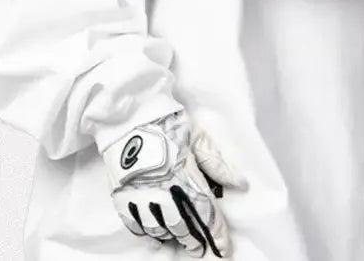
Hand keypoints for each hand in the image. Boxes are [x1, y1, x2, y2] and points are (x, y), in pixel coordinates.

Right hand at [101, 108, 248, 256]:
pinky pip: (137, 225)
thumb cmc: (167, 123)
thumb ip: (217, 165)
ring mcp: (142, 197)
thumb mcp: (198, 138)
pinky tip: (156, 239)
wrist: (130, 116)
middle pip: (184, 227)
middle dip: (195, 240)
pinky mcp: (123, 197)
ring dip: (173, 238)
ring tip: (181, 242)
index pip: (206, 215)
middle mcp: (165, 193)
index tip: (223, 249)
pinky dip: (148, 234)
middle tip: (200, 249)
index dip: (216, 234)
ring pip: (161, 230)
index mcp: (186, 178)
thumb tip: (240, 184)